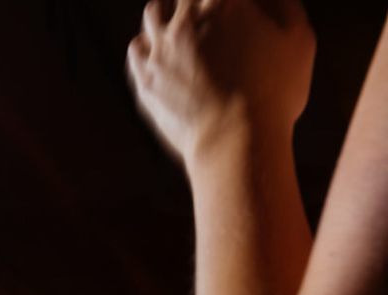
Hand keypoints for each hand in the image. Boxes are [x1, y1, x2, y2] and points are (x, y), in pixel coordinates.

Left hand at [127, 0, 314, 165]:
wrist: (235, 140)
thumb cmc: (275, 92)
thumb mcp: (297, 41)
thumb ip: (285, 6)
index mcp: (226, 2)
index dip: (232, 0)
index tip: (237, 7)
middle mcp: (187, 19)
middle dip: (200, 0)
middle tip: (210, 10)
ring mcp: (161, 48)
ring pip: (154, 11)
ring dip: (168, 12)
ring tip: (182, 23)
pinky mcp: (145, 77)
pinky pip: (137, 47)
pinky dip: (148, 43)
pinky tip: (160, 50)